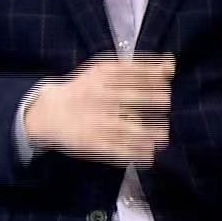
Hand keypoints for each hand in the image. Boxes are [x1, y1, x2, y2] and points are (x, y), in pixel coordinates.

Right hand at [25, 54, 173, 165]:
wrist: (50, 112)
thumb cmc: (87, 88)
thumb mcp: (108, 71)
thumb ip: (140, 68)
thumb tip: (171, 64)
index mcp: (104, 75)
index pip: (138, 74)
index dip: (157, 80)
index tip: (166, 85)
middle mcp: (101, 97)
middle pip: (135, 98)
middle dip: (156, 101)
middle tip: (165, 104)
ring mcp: (97, 121)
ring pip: (130, 128)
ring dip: (151, 133)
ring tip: (162, 136)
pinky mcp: (93, 143)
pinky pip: (118, 150)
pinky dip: (136, 154)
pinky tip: (149, 155)